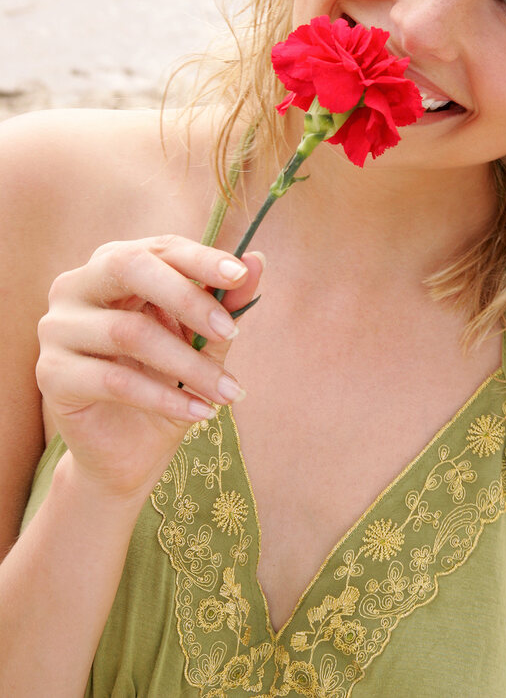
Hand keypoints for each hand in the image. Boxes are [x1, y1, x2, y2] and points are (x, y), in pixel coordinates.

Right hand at [35, 235, 263, 504]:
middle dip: (188, 297)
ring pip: (129, 332)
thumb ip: (224, 301)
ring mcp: (57, 328)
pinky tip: (200, 412)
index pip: (158, 248)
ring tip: (228, 391)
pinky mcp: (51, 374)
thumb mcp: (202, 341)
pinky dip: (165, 398)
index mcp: (113, 265)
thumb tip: (257, 259)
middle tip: (233, 332)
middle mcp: (76, 286)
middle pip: (129, 268)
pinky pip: (114, 380)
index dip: (200, 258)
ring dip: (189, 364)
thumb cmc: (166, 382)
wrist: (127, 452)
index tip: (241, 274)